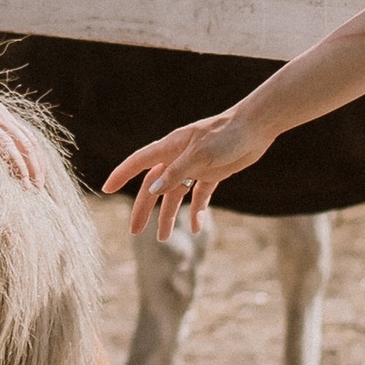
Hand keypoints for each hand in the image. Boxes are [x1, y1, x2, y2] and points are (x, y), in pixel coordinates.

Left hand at [0, 69, 47, 186]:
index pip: (6, 144)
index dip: (17, 165)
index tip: (23, 185)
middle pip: (22, 141)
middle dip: (33, 167)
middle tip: (37, 190)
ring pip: (26, 136)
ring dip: (36, 160)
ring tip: (40, 182)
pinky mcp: (2, 112)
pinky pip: (22, 131)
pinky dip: (31, 149)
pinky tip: (35, 164)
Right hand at [104, 105, 268, 239]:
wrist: (257, 126)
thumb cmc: (227, 135)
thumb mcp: (200, 155)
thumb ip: (176, 173)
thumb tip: (152, 191)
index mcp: (171, 147)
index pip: (139, 162)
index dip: (122, 174)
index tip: (106, 189)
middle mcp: (179, 157)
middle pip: (155, 186)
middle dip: (145, 209)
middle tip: (135, 232)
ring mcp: (196, 166)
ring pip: (176, 194)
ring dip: (169, 215)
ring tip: (164, 238)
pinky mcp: (213, 172)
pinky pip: (200, 195)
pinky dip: (196, 211)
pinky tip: (197, 227)